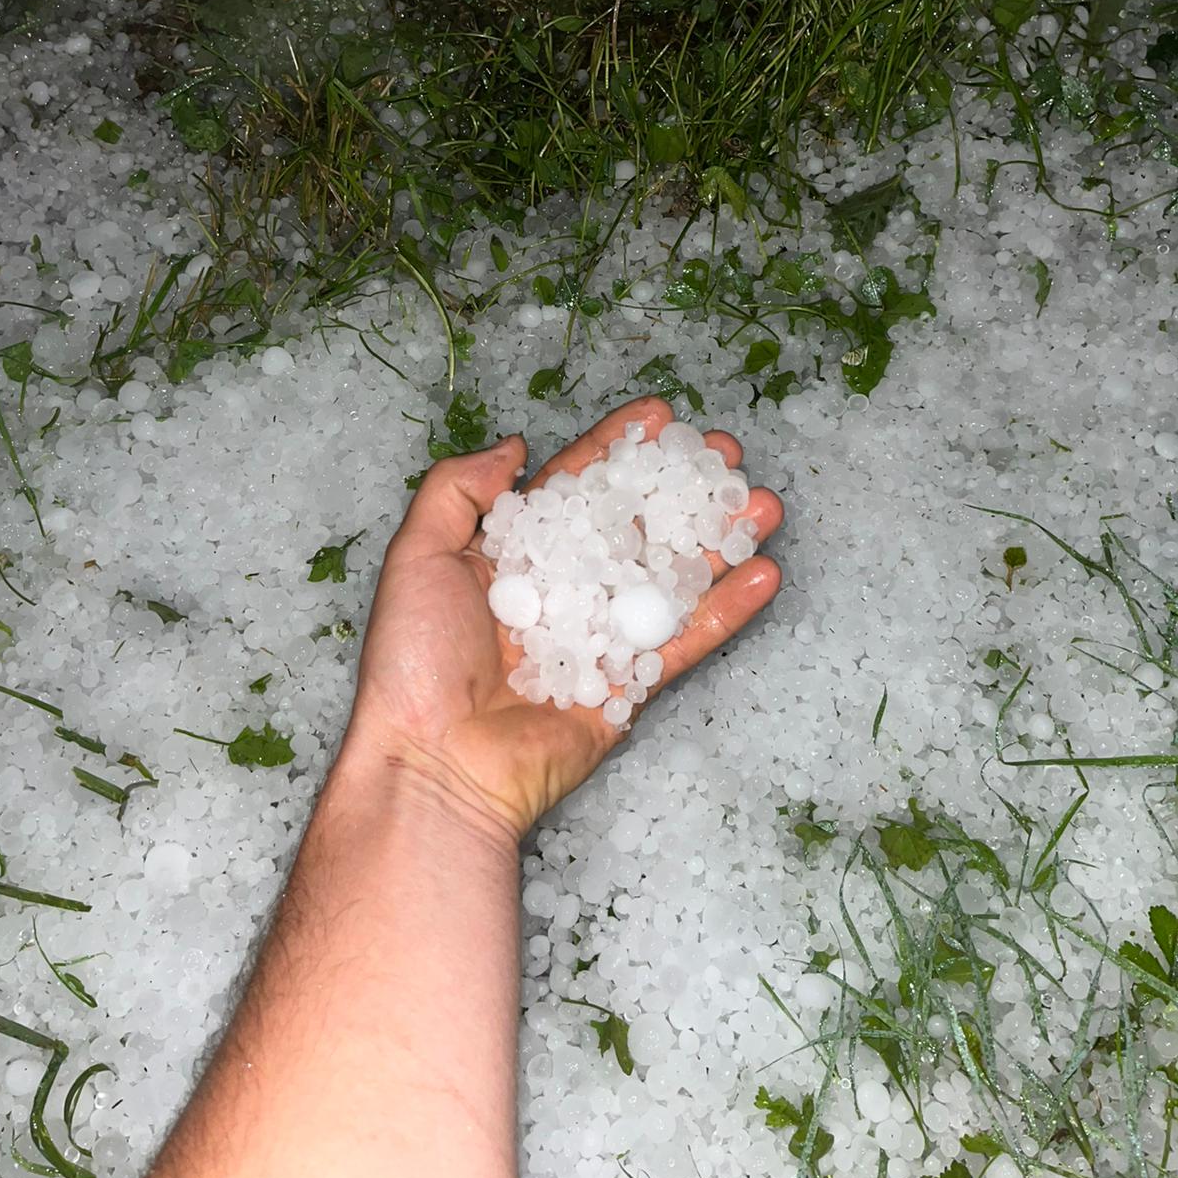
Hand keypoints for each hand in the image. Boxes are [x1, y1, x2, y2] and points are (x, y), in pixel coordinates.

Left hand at [345, 397, 782, 839]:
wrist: (435, 762)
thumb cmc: (414, 663)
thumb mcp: (417, 557)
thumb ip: (458, 491)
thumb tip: (516, 446)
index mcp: (514, 556)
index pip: (576, 488)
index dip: (617, 450)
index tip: (661, 416)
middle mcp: (563, 591)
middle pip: (637, 526)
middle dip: (684, 487)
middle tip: (729, 455)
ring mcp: (600, 639)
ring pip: (672, 578)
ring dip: (720, 540)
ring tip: (762, 505)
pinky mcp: (628, 687)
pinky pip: (685, 641)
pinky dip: (725, 610)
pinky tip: (763, 574)